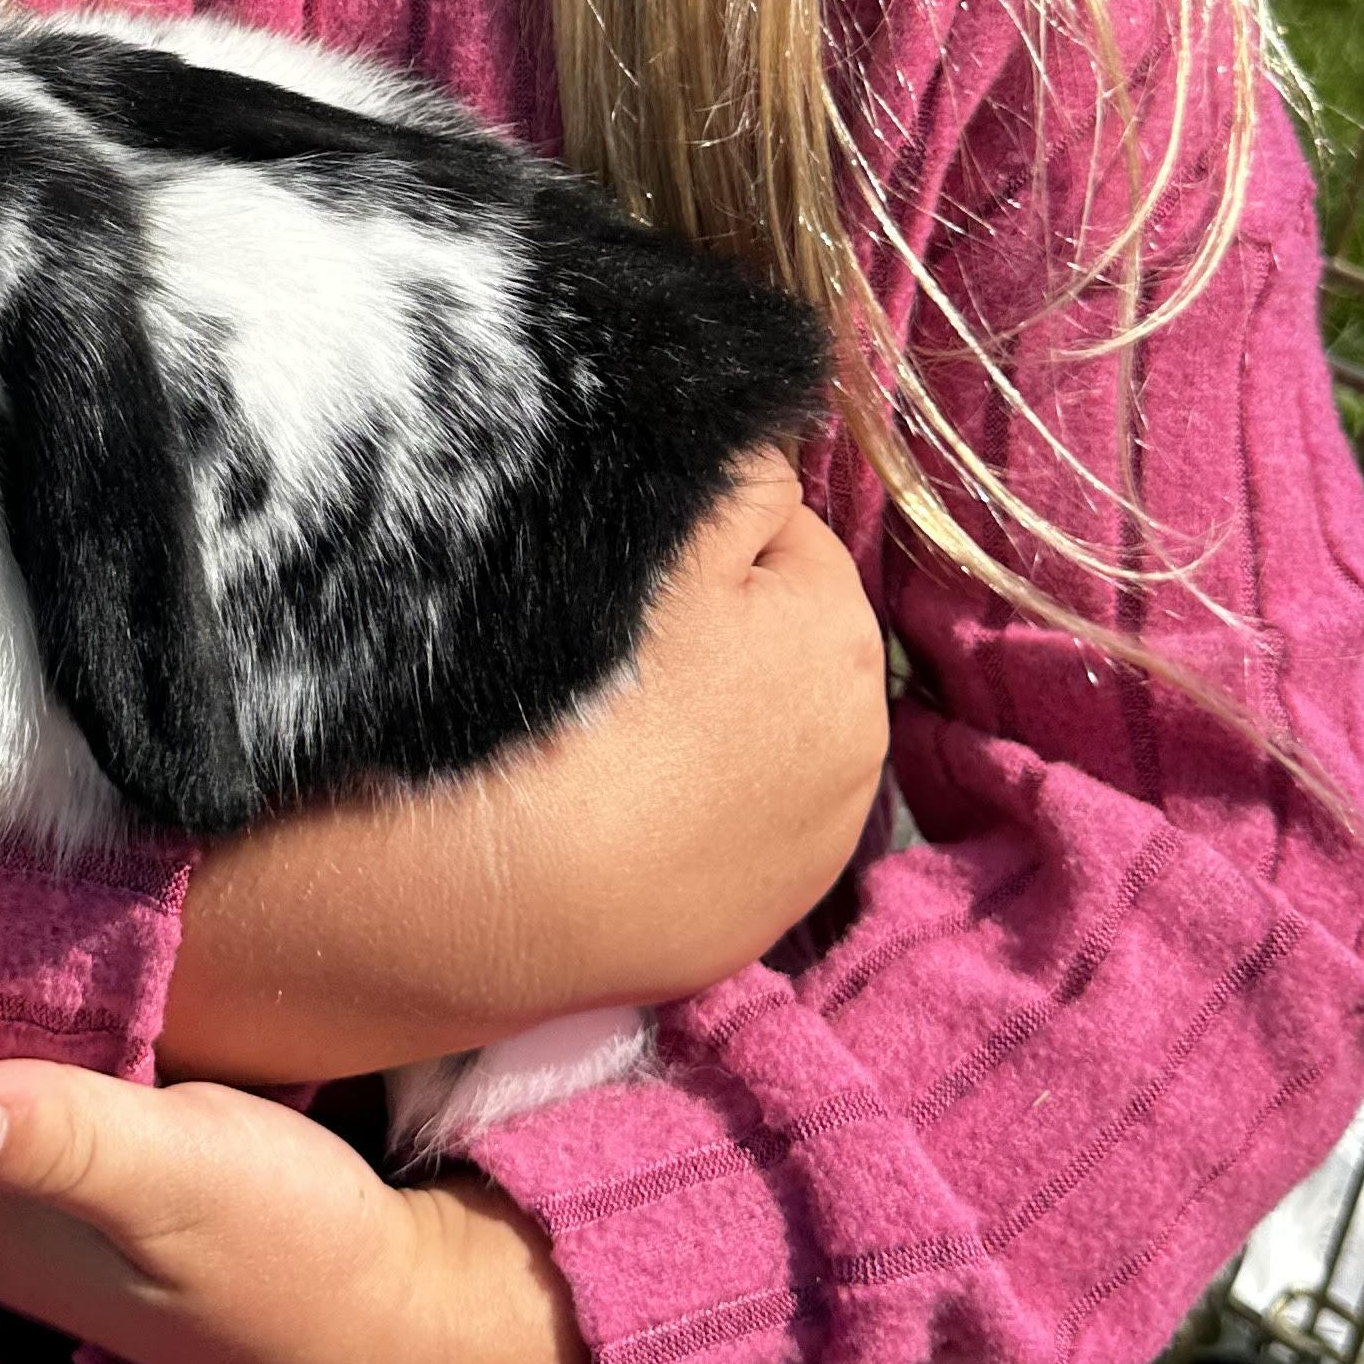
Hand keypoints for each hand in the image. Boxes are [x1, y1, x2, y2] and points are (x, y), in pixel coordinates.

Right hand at [161, 446, 888, 1089]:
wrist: (505, 892)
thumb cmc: (578, 687)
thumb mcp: (661, 529)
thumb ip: (732, 469)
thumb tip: (767, 445)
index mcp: (838, 626)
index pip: (773, 529)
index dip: (692, 538)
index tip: (615, 573)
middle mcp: (858, 736)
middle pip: (772, 636)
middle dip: (711, 631)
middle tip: (601, 656)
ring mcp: (813, 841)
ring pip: (753, 733)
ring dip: (702, 722)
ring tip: (602, 738)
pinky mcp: (759, 917)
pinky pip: (727, 825)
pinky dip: (688, 811)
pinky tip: (616, 811)